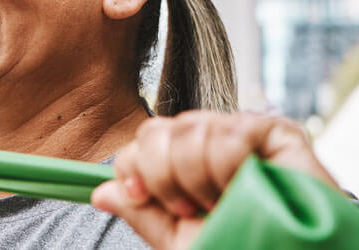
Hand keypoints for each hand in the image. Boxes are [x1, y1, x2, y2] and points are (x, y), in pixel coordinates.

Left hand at [91, 111, 340, 248]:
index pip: (138, 144)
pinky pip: (228, 133)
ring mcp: (237, 133)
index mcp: (180, 165)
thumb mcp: (178, 240)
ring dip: (201, 179)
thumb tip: (98, 192)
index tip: (144, 197)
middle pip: (155, 131)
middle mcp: (204, 143)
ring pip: (189, 130)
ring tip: (225, 201)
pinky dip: (229, 168)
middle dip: (164, 176)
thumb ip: (140, 214)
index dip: (132, 168)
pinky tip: (245, 185)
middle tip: (193, 207)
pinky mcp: (271, 130)